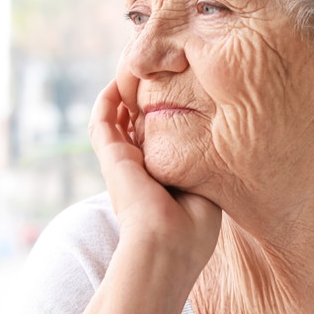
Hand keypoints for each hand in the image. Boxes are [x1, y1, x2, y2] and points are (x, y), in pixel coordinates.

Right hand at [89, 79, 220, 272]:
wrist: (167, 244)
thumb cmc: (194, 228)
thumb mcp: (206, 189)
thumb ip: (202, 163)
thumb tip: (211, 136)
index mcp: (162, 180)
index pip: (162, 143)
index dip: (168, 119)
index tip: (184, 96)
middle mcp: (141, 169)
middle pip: (138, 127)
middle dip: (146, 102)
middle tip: (157, 75)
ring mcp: (123, 163)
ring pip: (117, 120)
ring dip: (124, 95)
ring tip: (136, 69)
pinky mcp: (111, 157)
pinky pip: (102, 120)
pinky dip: (107, 98)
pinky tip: (120, 79)